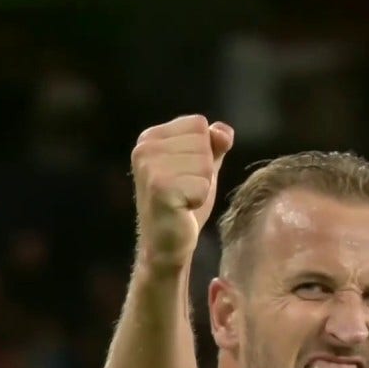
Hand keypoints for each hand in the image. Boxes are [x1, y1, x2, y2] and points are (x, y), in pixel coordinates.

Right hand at [130, 115, 233, 269]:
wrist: (167, 243)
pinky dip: (199, 200)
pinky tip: (182, 209)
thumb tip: (224, 131)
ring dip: (202, 186)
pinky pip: (203, 185)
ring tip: (183, 199)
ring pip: (205, 164)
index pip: (199, 124)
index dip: (203, 151)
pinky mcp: (160, 189)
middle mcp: (144, 148)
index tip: (185, 173)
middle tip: (184, 189)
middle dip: (203, 170)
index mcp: (151, 137)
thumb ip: (214, 144)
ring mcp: (150, 168)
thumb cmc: (184, 202)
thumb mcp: (201, 167)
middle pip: (204, 142)